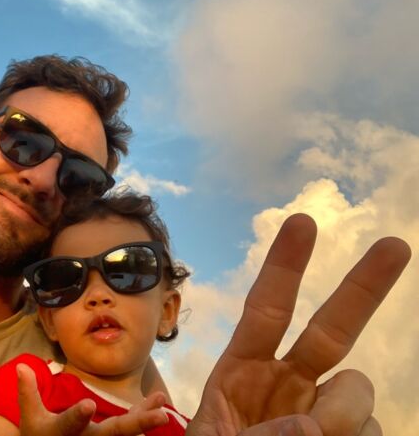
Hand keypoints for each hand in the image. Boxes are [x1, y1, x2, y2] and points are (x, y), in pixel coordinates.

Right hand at [17, 363, 169, 435]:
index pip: (69, 425)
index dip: (77, 416)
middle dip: (136, 425)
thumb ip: (28, 393)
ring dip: (145, 420)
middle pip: (112, 434)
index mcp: (62, 434)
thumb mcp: (30, 418)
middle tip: (159, 417)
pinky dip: (143, 417)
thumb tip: (22, 366)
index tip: (88, 405)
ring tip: (164, 408)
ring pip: (126, 433)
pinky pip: (129, 429)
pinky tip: (160, 405)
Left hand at [186, 213, 410, 435]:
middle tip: (396, 244)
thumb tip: (313, 426)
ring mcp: (321, 411)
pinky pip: (374, 429)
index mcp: (241, 371)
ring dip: (344, 413)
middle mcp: (287, 382)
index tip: (303, 222)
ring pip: (358, 389)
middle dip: (362, 287)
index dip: (283, 266)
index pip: (266, 309)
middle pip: (332, 327)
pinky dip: (360, 435)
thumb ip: (255, 434)